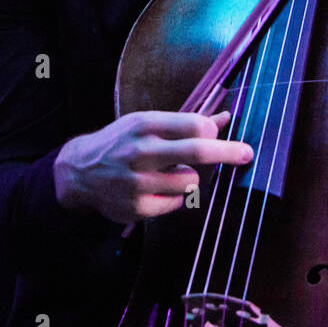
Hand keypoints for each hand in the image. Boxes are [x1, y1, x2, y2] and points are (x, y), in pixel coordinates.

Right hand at [54, 110, 252, 224]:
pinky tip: (156, 188)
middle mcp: (141, 152)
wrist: (80, 172)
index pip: (193, 125)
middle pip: (197, 152)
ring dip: (189, 177)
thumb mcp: (148, 124)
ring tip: (170, 172)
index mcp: (144, 125)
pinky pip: (177, 202)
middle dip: (228, 152)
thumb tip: (225, 118)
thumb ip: (187, 122)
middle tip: (247, 153)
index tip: (219, 135)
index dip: (212, 132)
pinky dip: (174, 196)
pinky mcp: (138, 207)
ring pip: (191, 181)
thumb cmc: (122, 142)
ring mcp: (138, 182)